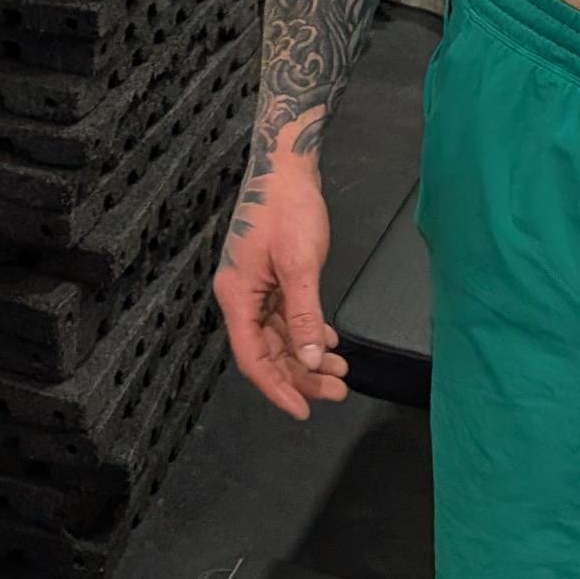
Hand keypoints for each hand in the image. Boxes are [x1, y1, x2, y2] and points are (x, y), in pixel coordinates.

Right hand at [211, 140, 348, 420]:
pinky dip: (307, 332)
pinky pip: (286, 318)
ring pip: (280, 337)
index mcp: (237, 295)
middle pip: (268, 351)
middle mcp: (241, 297)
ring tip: (342, 369)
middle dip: (301, 375)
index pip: (253, 357)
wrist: (285, 168)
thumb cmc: (287, 210)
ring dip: (308, 355)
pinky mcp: (270, 278)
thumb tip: (309, 359)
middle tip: (338, 389)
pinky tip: (331, 341)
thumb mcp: (299, 264)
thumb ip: (303, 315)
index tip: (303, 411)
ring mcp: (255, 288)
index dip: (277, 387)